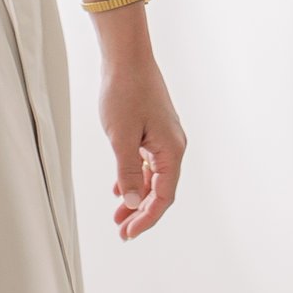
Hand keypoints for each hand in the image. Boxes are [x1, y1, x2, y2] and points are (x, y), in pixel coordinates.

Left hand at [97, 25, 183, 239]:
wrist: (127, 58)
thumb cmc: (124, 92)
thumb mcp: (120, 137)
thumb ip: (127, 172)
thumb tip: (134, 204)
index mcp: (171, 151)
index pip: (164, 197)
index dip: (147, 219)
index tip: (128, 234)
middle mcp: (173, 147)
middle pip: (161, 191)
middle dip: (142, 213)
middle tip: (121, 231)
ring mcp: (164, 139)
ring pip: (152, 178)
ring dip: (136, 198)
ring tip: (118, 217)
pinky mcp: (154, 131)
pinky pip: (147, 163)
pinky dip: (134, 178)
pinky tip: (120, 190)